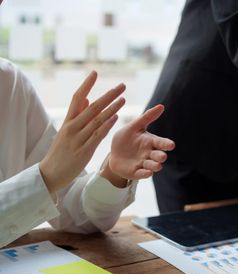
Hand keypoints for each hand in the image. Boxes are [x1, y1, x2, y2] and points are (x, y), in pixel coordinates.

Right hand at [39, 71, 125, 193]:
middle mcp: (72, 128)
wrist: (50, 174)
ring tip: (123, 99)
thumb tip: (86, 98)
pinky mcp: (84, 151)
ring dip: (112, 109)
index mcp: (68, 122)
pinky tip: (115, 117)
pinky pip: (97, 136)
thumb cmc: (60, 152)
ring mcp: (78, 139)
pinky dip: (106, 126)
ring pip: (97, 120)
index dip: (86, 85)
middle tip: (122, 85)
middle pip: (92, 107)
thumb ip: (77, 115)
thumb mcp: (65, 131)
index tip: (95, 72)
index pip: (76, 98)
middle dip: (108, 95)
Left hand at [101, 105, 174, 183]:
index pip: (161, 143)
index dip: (166, 144)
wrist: (114, 154)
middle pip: (158, 155)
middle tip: (162, 156)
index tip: (171, 145)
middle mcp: (149, 154)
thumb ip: (147, 117)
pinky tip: (148, 172)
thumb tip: (161, 106)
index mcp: (150, 142)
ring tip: (157, 165)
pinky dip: (145, 173)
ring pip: (152, 166)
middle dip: (161, 156)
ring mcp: (143, 164)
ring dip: (155, 166)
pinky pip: (142, 174)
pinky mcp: (136, 172)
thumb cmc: (126, 139)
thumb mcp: (134, 127)